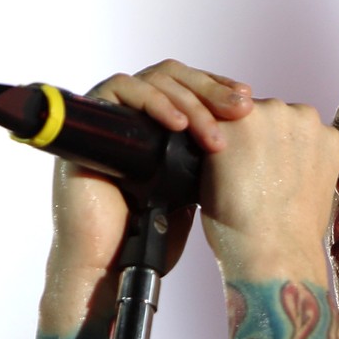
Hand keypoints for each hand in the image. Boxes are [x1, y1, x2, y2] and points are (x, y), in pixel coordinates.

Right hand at [44, 60, 254, 293]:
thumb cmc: (150, 233)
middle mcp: (134, 112)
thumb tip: (248, 129)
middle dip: (211, 90)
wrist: (112, 262)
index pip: (189, 86)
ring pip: (154, 79)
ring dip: (189, 101)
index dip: (218, 87)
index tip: (246, 101)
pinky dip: (153, 102)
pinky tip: (178, 125)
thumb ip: (206, 156)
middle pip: (175, 76)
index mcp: (157, 123)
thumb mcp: (191, 187)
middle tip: (241, 108)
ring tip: (213, 135)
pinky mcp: (90, 121)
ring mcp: (112, 113)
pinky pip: (121, 89)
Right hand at [199, 100, 338, 275]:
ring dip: (290, 141)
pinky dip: (314, 154)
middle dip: (265, 136)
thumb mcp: (207, 173)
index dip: (236, 137)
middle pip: (265, 113)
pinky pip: (319, 137)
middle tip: (262, 172)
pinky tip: (302, 181)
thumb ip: (222, 141)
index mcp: (230, 116)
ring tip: (283, 178)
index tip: (238, 158)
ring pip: (294, 122)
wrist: (274, 253)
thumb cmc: (234, 224)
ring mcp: (303, 120)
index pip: (232, 113)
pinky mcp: (331, 137)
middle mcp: (268, 108)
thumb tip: (236, 134)